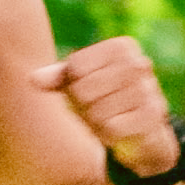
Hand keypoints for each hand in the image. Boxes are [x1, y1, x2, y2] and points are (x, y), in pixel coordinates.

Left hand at [31, 37, 180, 182]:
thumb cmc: (105, 99)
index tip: (90, 90)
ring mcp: (147, 90)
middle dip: (84, 107)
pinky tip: (120, 132)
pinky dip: (109, 136)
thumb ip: (56, 77)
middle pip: (82, 90)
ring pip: (96, 113)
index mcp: (121, 47)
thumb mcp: (80, 83)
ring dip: (96, 124)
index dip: (73, 86)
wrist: (142, 131)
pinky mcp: (152, 117)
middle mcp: (138, 63)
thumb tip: (32, 79)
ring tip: (110, 120)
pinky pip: (112, 130)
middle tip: (99, 109)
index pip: (74, 68)